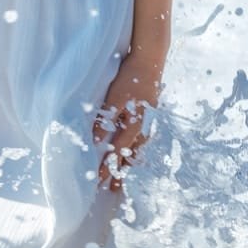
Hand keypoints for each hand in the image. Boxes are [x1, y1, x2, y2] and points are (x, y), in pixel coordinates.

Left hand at [93, 54, 161, 190]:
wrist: (150, 59)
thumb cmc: (130, 77)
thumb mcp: (114, 98)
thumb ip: (107, 120)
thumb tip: (96, 142)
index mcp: (134, 124)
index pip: (118, 152)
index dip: (108, 167)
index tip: (100, 182)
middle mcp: (144, 125)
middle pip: (131, 154)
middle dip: (122, 171)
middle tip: (115, 188)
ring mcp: (149, 119)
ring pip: (140, 146)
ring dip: (132, 160)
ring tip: (127, 172)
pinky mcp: (150, 111)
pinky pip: (144, 135)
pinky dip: (139, 146)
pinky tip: (137, 146)